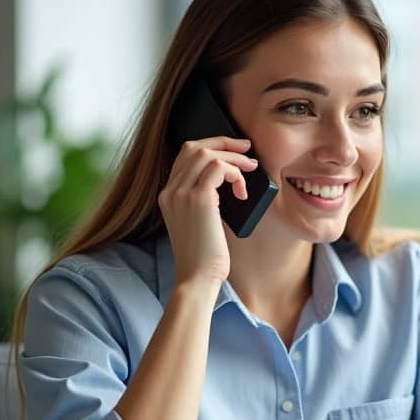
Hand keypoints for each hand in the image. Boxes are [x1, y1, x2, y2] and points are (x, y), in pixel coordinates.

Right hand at [158, 136, 257, 288]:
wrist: (198, 277)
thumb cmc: (206, 256)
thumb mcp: (201, 222)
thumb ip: (206, 200)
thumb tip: (230, 178)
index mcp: (168, 195)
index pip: (185, 155)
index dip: (211, 146)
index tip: (235, 149)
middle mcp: (170, 191)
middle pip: (194, 147)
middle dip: (224, 143)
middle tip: (248, 150)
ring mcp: (181, 193)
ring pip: (207, 154)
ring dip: (234, 159)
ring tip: (251, 170)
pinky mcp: (198, 200)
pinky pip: (219, 168)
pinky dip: (236, 174)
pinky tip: (243, 192)